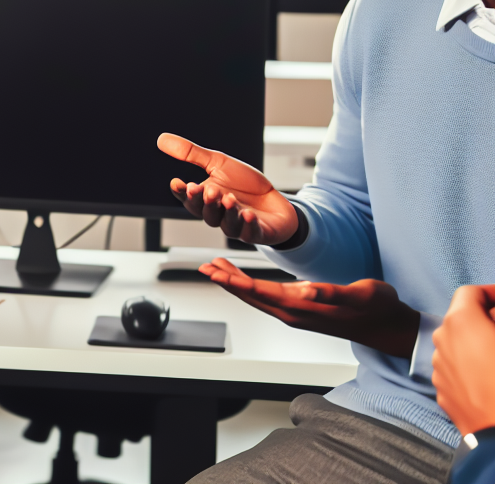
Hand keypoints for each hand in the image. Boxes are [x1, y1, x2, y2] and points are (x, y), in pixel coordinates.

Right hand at [157, 133, 298, 245]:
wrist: (275, 200)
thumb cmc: (244, 184)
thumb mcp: (218, 163)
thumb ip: (191, 154)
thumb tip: (162, 139)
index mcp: (206, 199)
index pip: (189, 199)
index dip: (182, 193)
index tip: (177, 183)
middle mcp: (219, 215)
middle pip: (206, 213)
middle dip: (205, 202)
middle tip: (206, 189)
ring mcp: (237, 226)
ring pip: (226, 224)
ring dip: (226, 212)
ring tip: (228, 198)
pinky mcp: (257, 232)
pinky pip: (250, 233)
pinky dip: (248, 225)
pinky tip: (248, 214)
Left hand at [199, 257, 419, 357]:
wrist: (389, 326)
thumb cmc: (377, 306)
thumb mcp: (360, 294)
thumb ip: (332, 292)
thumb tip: (307, 290)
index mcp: (304, 307)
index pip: (261, 293)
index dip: (236, 282)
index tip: (215, 272)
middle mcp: (295, 313)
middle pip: (253, 296)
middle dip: (227, 282)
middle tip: (204, 267)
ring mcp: (297, 314)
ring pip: (258, 298)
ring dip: (235, 284)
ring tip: (216, 268)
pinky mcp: (301, 311)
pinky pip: (268, 299)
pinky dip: (250, 287)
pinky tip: (243, 278)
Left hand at [433, 284, 494, 436]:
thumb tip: (493, 317)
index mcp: (461, 322)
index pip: (470, 292)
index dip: (491, 294)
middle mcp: (441, 339)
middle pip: (462, 318)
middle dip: (485, 320)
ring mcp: (439, 368)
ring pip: (457, 345)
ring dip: (476, 344)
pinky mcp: (442, 392)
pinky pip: (456, 369)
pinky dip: (471, 367)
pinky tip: (491, 381)